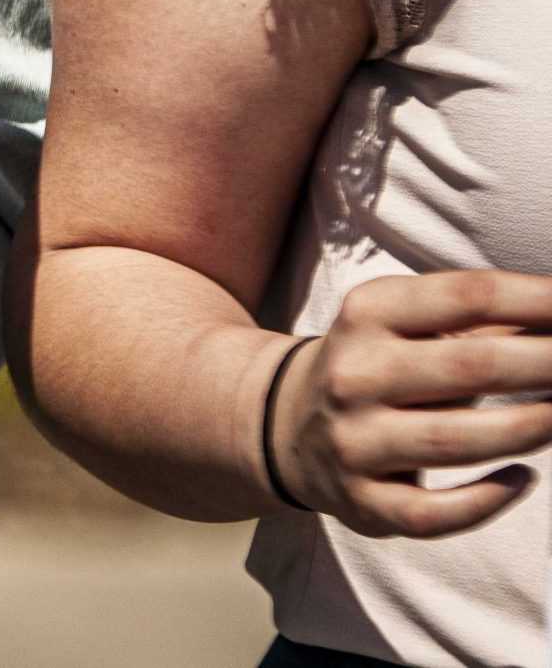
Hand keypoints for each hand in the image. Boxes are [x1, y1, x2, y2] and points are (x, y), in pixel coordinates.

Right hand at [273, 271, 551, 537]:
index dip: (540, 300)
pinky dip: (486, 500)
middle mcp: (353, 374)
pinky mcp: (362, 501)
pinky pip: (434, 513)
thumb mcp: (408, 324)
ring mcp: (353, 441)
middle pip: (470, 367)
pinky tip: (522, 479)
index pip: (466, 296)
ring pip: (457, 441)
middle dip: (549, 364)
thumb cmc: (378, 365)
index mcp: (366, 314)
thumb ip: (485, 320)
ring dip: (531, 428)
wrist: (285, 423)